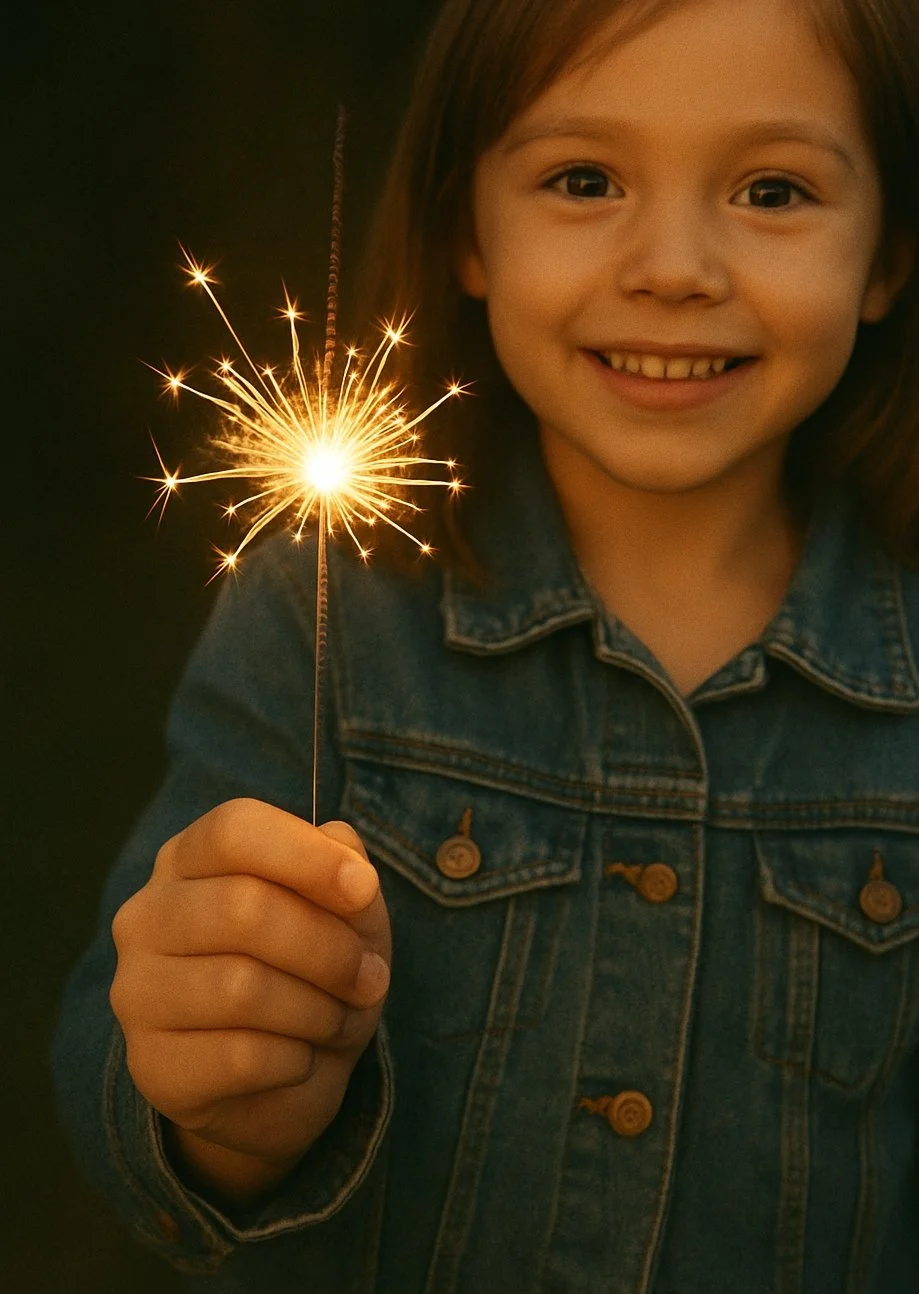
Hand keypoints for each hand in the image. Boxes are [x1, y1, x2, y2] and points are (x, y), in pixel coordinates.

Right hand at [110, 800, 391, 1174]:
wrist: (280, 1084)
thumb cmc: (311, 971)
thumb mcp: (344, 909)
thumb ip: (344, 864)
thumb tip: (341, 849)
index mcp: (189, 858)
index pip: (234, 830)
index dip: (307, 856)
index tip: (365, 889)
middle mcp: (148, 916)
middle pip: (242, 907)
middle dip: (329, 949)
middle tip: (370, 979)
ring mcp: (138, 991)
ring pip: (241, 987)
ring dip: (318, 1010)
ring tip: (338, 1020)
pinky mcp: (152, 1065)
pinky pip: (240, 1057)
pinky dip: (295, 1060)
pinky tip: (299, 1059)